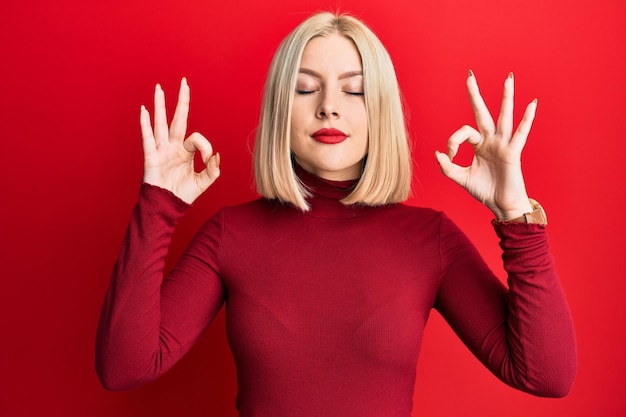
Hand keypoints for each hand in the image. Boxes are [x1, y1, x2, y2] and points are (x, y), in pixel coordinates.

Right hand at [140, 78, 219, 203]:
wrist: (167, 206)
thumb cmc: (182, 194)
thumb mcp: (203, 183)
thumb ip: (213, 171)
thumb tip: (217, 156)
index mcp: (186, 151)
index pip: (198, 139)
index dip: (206, 148)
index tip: (209, 160)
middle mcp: (173, 146)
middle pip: (178, 119)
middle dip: (181, 101)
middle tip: (184, 82)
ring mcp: (161, 150)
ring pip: (161, 123)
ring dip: (160, 105)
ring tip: (159, 88)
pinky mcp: (151, 156)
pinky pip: (148, 138)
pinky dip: (145, 124)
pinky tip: (144, 110)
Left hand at [435, 71, 535, 219]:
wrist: (501, 205)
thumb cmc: (484, 190)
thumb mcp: (461, 178)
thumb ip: (447, 167)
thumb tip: (437, 153)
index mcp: (479, 145)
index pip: (463, 133)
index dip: (453, 142)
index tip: (450, 156)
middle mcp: (491, 140)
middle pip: (482, 112)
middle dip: (475, 94)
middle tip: (469, 75)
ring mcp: (503, 144)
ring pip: (504, 116)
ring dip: (506, 97)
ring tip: (509, 78)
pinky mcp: (513, 152)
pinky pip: (521, 133)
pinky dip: (527, 119)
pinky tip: (532, 103)